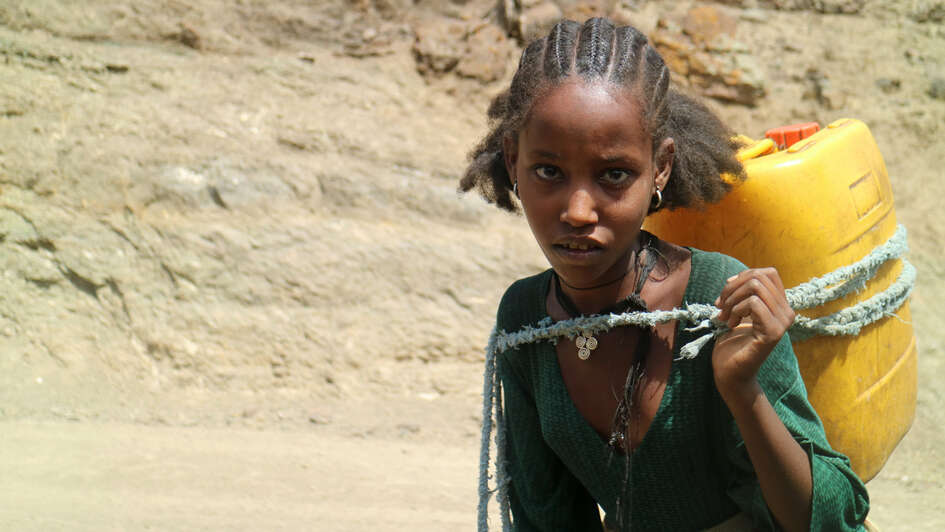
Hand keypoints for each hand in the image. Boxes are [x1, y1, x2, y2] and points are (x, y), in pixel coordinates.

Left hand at [711, 268, 794, 400]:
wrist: (729, 372)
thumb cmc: (732, 343)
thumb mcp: (738, 311)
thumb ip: (744, 294)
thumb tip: (736, 277)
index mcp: (780, 306)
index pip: (769, 273)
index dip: (744, 276)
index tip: (726, 294)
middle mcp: (787, 312)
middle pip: (759, 277)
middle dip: (732, 288)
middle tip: (721, 307)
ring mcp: (782, 322)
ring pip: (756, 287)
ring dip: (732, 299)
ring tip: (724, 316)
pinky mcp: (773, 332)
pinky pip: (754, 303)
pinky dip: (735, 310)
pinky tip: (730, 324)